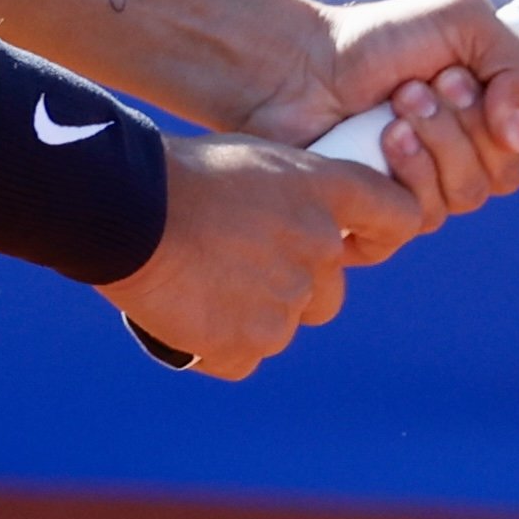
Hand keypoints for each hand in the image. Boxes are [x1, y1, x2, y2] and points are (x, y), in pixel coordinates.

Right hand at [105, 131, 446, 380]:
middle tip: (230, 264)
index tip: (353, 240)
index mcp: (324, 193)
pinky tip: (181, 313)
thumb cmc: (175, 173)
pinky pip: (240, 356)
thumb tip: (298, 226)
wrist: (123, 209)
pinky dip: (214, 344)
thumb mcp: (249, 161)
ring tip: (195, 284)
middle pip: (327, 291)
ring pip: (281, 325)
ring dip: (247, 315)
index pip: (396, 217)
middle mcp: (318, 250)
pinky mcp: (246, 344)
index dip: (377, 234)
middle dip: (289, 286)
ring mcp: (285, 304)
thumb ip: (290, 197)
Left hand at [241, 0, 518, 220]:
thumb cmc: (378, 39)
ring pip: (466, 197)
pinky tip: (377, 142)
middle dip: (462, 123)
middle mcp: (464, 162)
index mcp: (490, 119)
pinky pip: (419, 221)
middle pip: (506, 173)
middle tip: (414, 87)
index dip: (514, 117)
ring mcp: (427, 195)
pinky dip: (404, 176)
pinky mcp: (385, 220)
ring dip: (433, 141)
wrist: (301, 65)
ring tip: (392, 105)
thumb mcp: (463, 20)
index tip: (460, 77)